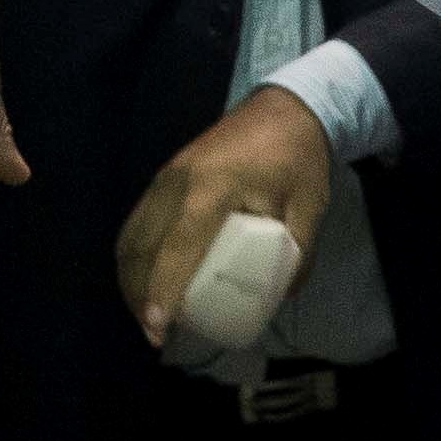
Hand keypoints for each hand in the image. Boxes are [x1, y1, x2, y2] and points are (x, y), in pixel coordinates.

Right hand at [117, 86, 333, 349]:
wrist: (284, 106)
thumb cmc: (298, 157)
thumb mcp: (309, 207)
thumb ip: (298, 254)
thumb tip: (281, 297)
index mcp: (212, 188)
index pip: (177, 247)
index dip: (163, 289)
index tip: (159, 326)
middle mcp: (177, 182)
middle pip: (140, 247)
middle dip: (139, 295)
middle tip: (155, 334)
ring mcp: (165, 177)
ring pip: (130, 236)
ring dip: (130, 279)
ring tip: (146, 315)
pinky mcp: (164, 176)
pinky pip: (137, 223)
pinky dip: (134, 257)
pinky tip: (145, 280)